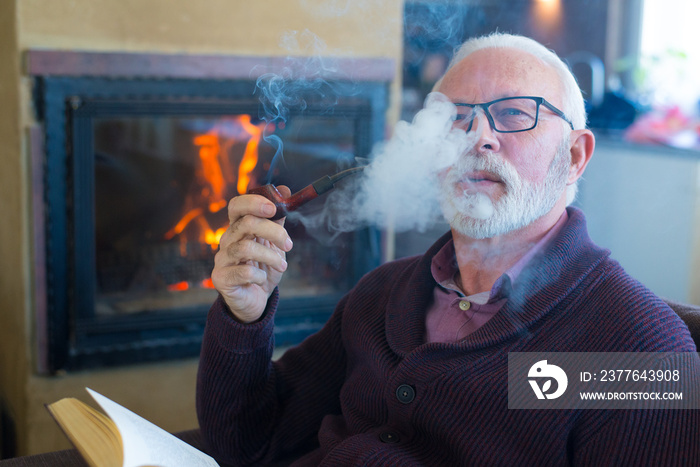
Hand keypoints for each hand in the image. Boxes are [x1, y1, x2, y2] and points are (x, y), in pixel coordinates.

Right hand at [211, 186, 292, 322]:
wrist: (256, 300)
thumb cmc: (264, 268)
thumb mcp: (274, 243)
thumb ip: (277, 219)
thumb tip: (285, 191)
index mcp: (238, 228)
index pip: (236, 205)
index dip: (254, 202)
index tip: (274, 208)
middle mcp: (227, 240)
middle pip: (246, 223)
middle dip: (274, 231)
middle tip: (289, 244)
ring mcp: (222, 259)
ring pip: (246, 248)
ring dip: (271, 256)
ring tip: (283, 265)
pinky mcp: (221, 279)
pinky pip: (243, 272)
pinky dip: (259, 275)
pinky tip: (263, 279)